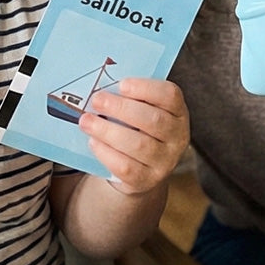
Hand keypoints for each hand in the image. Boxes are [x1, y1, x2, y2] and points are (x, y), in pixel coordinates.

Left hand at [78, 78, 189, 194]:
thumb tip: (104, 88)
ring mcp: (165, 161)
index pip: (170, 95)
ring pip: (138, 144)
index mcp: (178, 112)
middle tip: (97, 100)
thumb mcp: (142, 110)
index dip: (146, 88)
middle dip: (121, 108)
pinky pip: (126, 167)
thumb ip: (130, 98)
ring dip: (108, 130)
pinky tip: (93, 142)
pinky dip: (107, 153)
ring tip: (86, 121)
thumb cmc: (138, 129)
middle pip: (153, 120)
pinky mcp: (147, 180)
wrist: (140, 168)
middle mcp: (177, 137)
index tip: (122, 84)